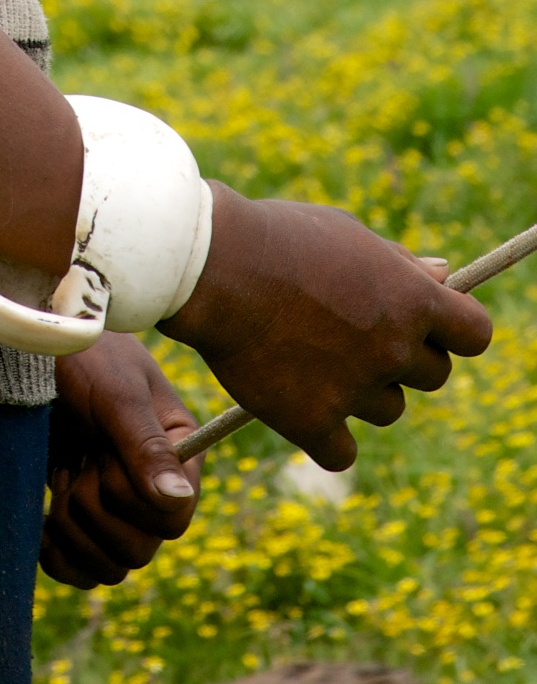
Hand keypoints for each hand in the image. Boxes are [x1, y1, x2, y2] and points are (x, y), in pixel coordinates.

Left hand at [39, 333, 202, 588]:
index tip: (103, 458)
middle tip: (78, 461)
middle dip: (95, 511)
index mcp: (179, 456)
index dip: (133, 502)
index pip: (172, 521)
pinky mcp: (81, 518)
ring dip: (74, 532)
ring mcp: (116, 507)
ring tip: (60, 481)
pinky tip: (43, 530)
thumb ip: (146, 445)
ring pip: (110, 566)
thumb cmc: (84, 356)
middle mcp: (153, 489)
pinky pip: (82, 570)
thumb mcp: (116, 393)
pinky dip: (61, 559)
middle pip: (138, 550)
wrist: (36, 347)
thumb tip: (177, 501)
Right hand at [161, 184, 493, 469]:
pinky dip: (324, 434)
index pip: (474, 333)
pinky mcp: (313, 422)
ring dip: (362, 391)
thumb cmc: (277, 237)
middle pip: (432, 375)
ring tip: (312, 356)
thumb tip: (445, 276)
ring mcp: (355, 388)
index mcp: (411, 297)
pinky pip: (341, 451)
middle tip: (352, 335)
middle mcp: (393, 346)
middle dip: (403, 358)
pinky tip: (299, 403)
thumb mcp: (344, 232)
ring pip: (388, 410)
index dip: (453, 331)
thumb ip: (397, 262)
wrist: (209, 265)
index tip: (428, 326)